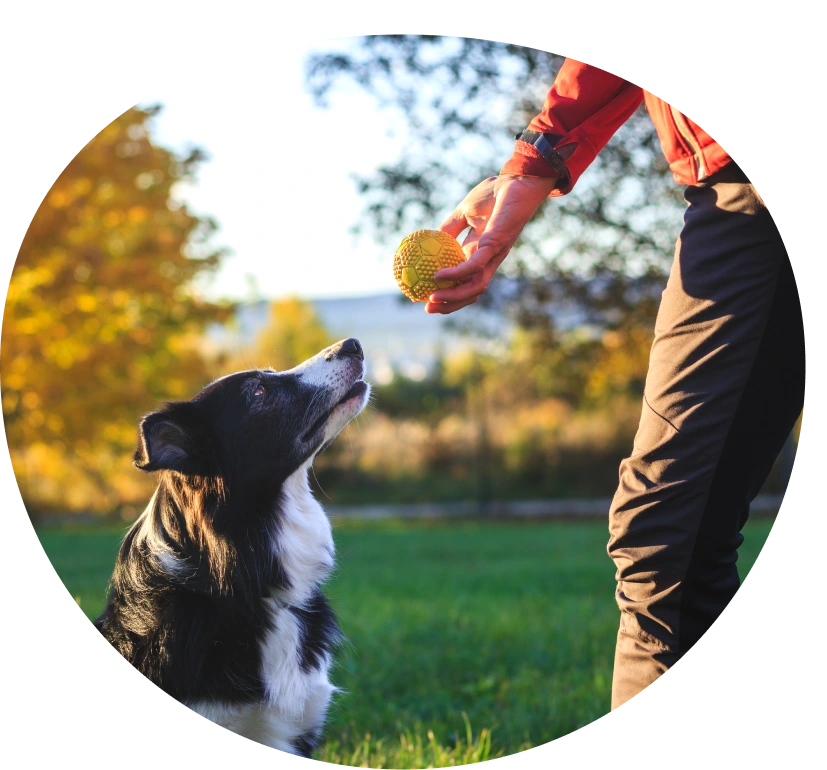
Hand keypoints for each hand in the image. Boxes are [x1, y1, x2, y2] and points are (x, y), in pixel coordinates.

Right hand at [425, 174, 557, 314]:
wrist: (516, 180)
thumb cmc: (494, 194)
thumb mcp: (464, 211)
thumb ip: (450, 227)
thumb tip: (429, 239)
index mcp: (478, 253)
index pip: (465, 281)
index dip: (449, 292)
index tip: (427, 296)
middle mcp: (486, 259)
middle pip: (470, 292)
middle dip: (450, 304)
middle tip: (427, 308)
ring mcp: (492, 255)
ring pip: (474, 287)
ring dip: (453, 297)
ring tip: (432, 299)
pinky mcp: (495, 246)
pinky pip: (473, 266)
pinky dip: (456, 274)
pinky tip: (439, 276)